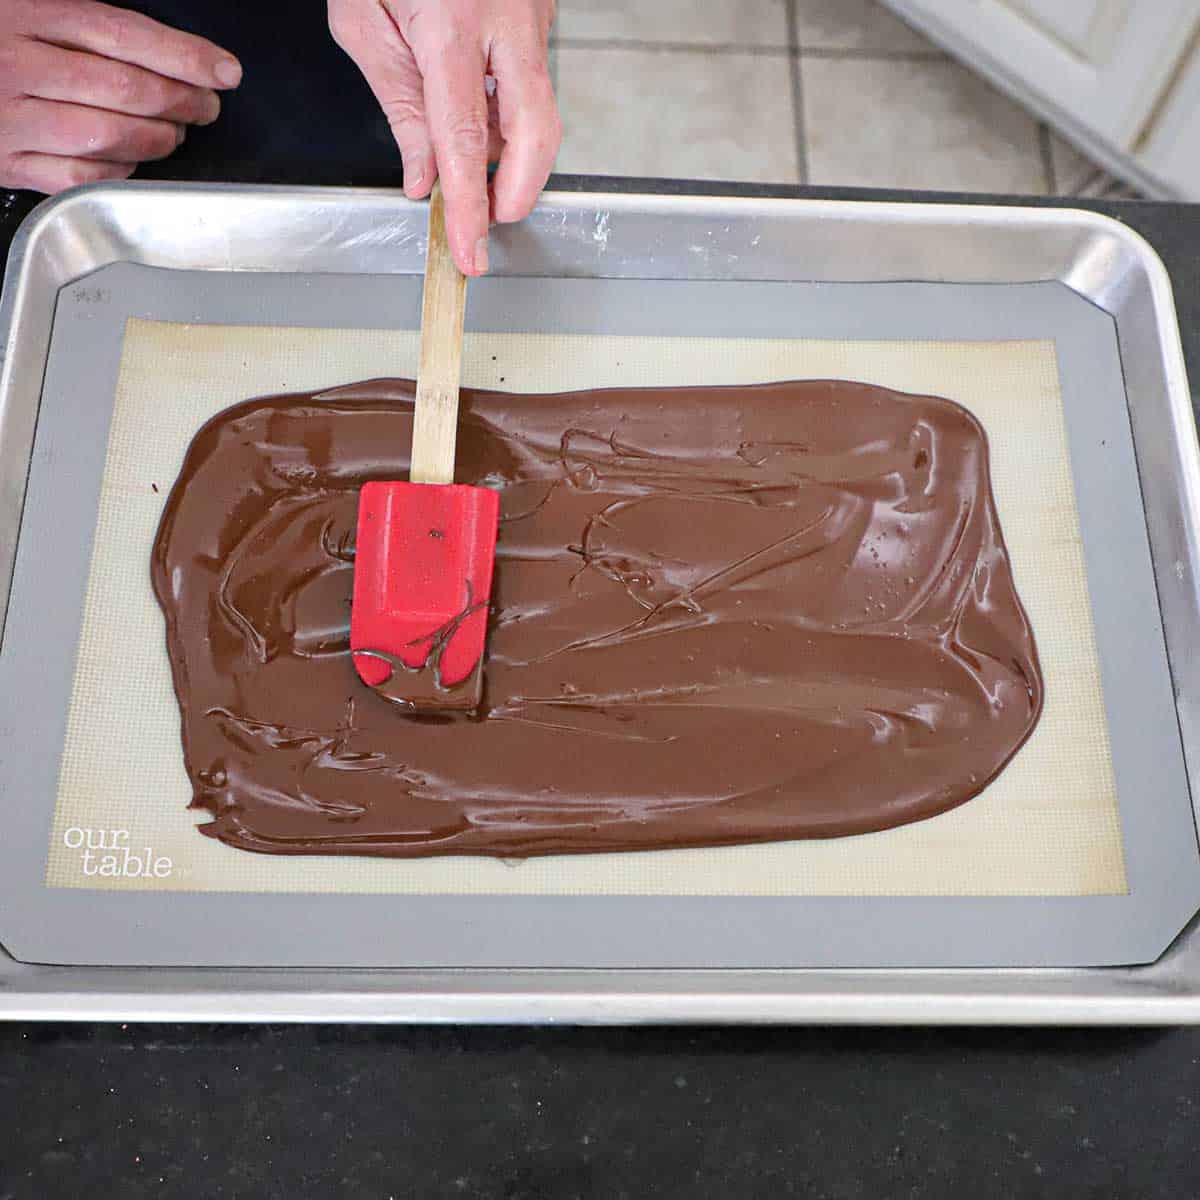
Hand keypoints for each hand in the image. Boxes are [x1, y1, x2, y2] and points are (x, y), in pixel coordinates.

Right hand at [0, 0, 241, 192]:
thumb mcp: (23, 8)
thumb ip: (81, 25)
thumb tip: (163, 51)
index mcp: (22, 12)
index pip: (120, 33)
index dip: (182, 55)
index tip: (224, 71)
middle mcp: (14, 64)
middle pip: (122, 88)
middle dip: (181, 102)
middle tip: (205, 108)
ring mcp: (9, 118)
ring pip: (106, 136)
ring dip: (156, 140)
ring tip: (175, 133)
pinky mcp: (5, 162)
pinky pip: (78, 177)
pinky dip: (119, 173)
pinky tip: (134, 162)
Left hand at [329, 0, 560, 275]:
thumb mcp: (362, 20)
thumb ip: (398, 105)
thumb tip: (422, 177)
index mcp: (449, 22)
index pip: (466, 139)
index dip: (470, 205)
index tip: (470, 250)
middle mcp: (505, 20)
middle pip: (537, 132)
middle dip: (517, 190)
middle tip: (487, 219)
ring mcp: (532, 14)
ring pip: (540, 112)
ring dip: (509, 151)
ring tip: (471, 159)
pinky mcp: (540, 13)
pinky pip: (533, 82)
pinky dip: (509, 114)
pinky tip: (480, 112)